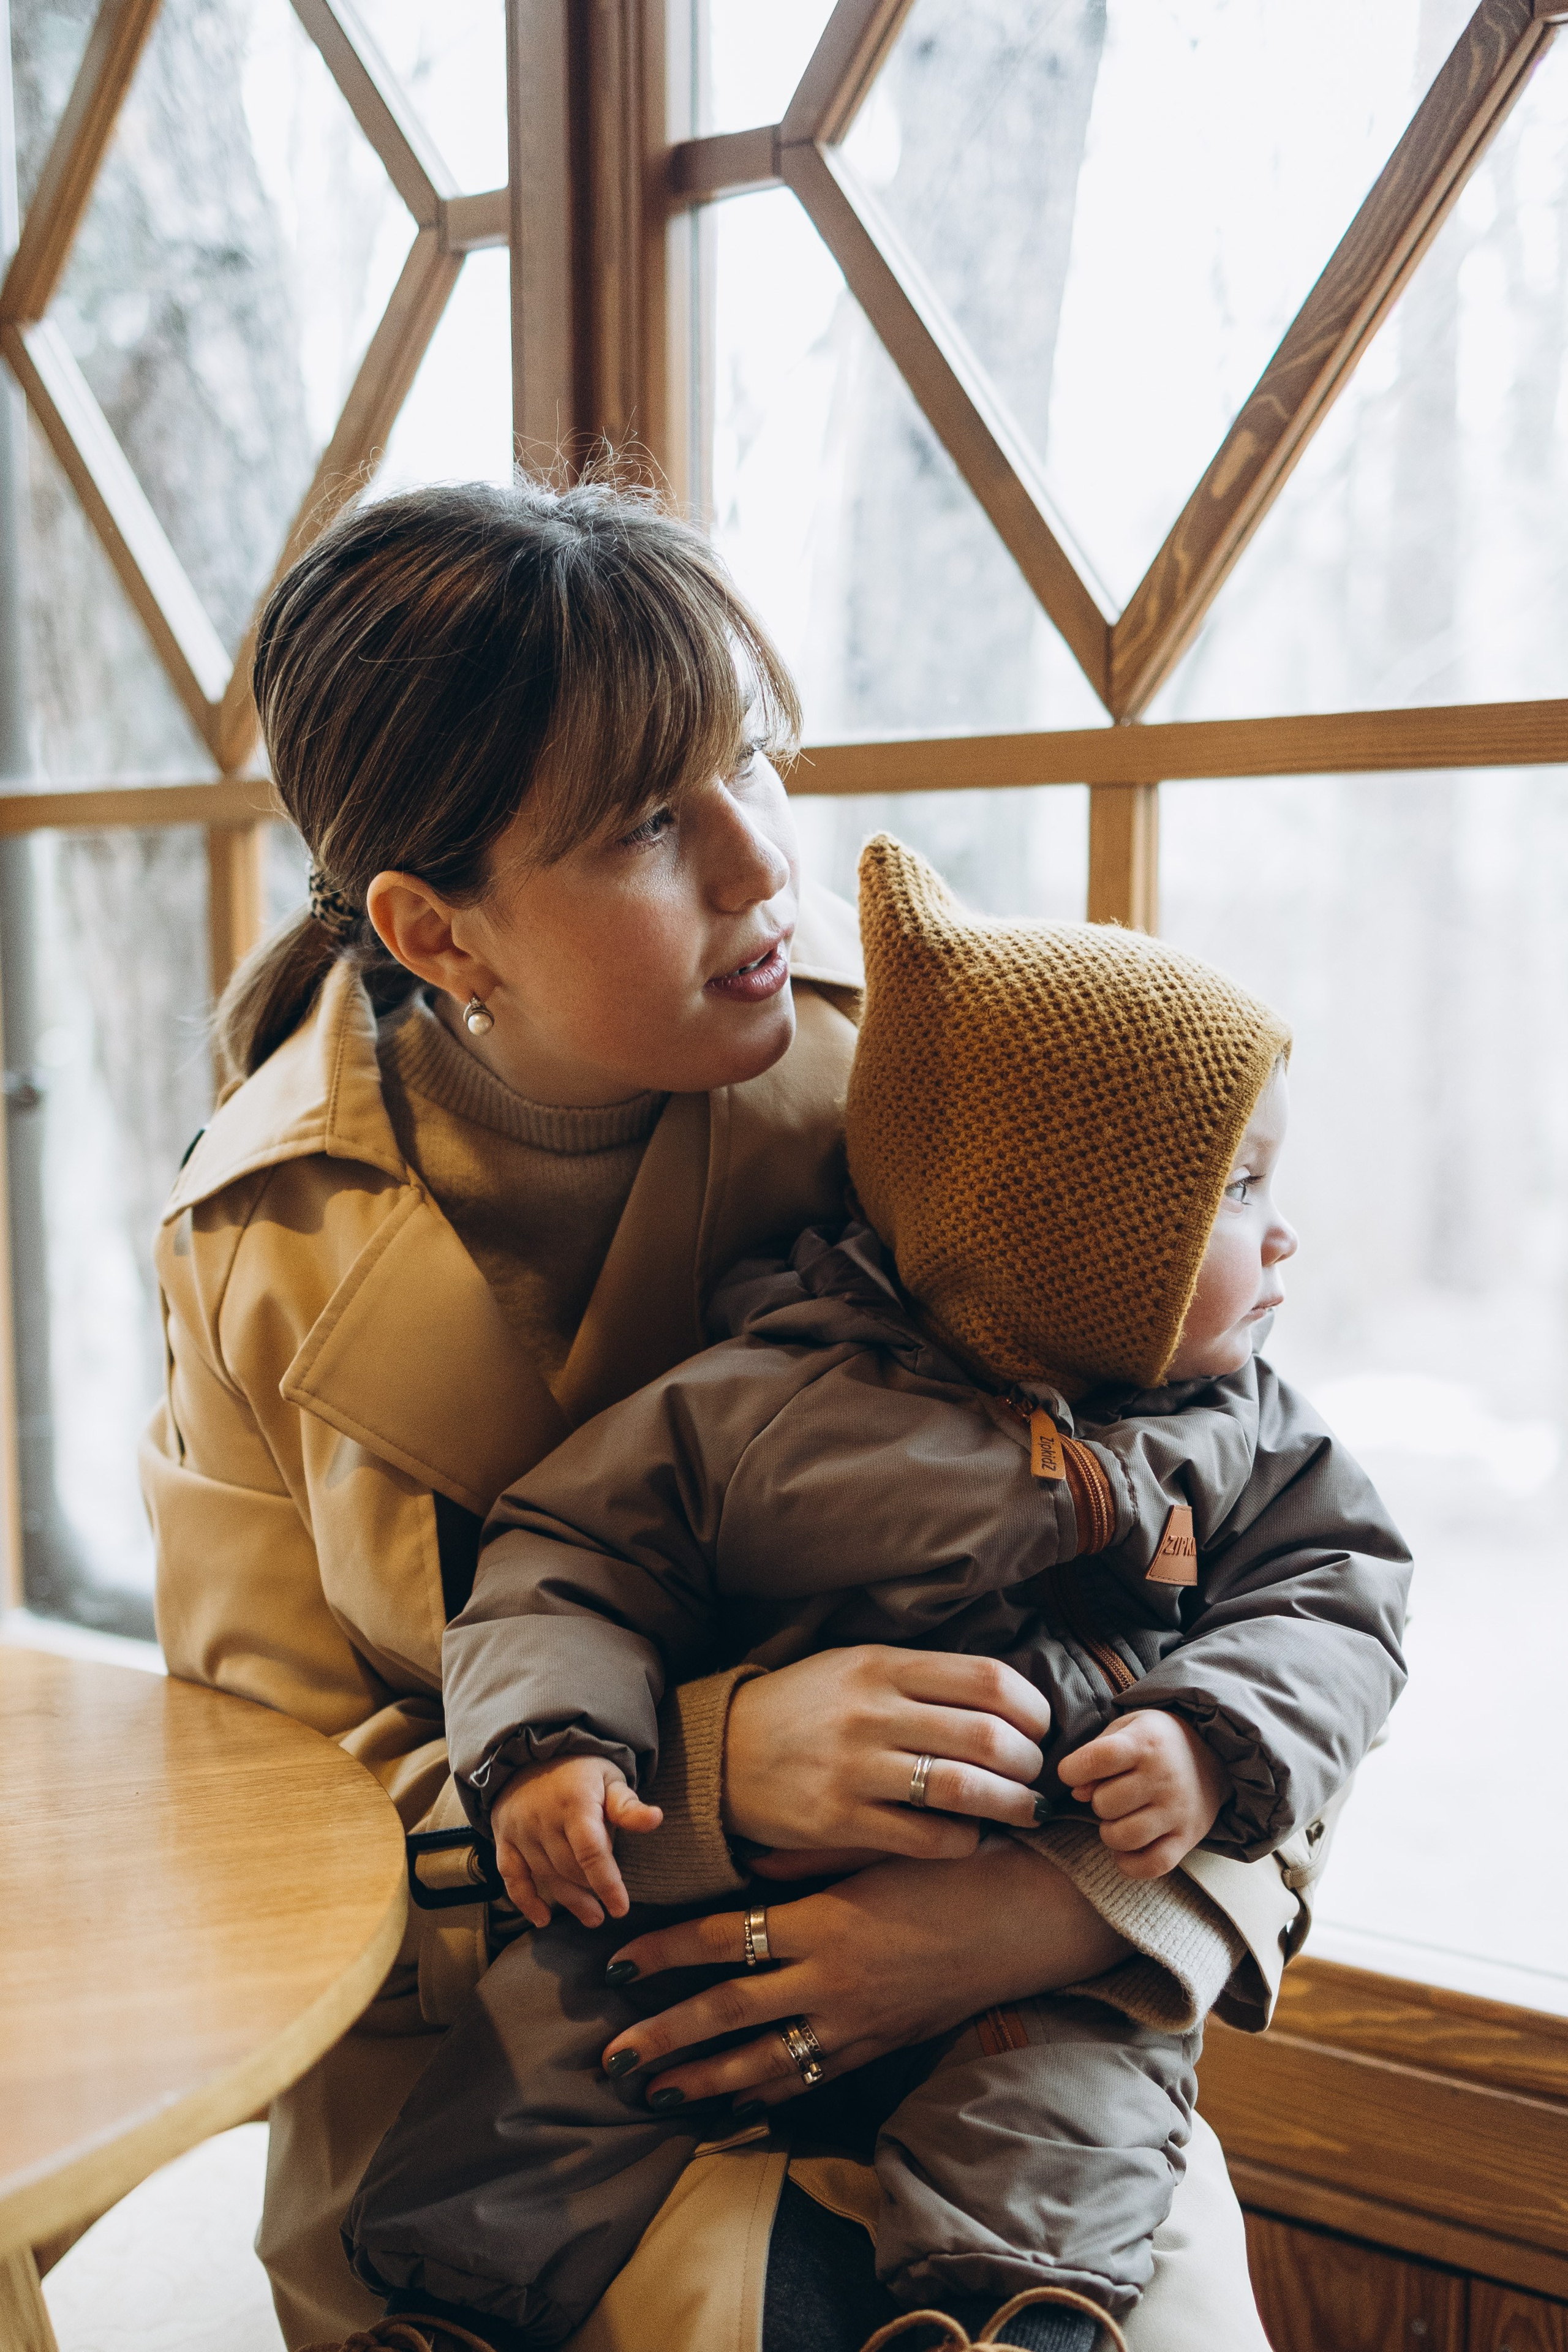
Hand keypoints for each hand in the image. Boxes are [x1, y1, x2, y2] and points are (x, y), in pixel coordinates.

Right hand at [490, 1755, 661, 1929]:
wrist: (531, 1752)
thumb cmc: (580, 1770)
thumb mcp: (609, 1778)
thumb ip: (628, 1805)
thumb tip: (655, 1819)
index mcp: (574, 1803)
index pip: (591, 1851)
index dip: (607, 1883)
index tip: (621, 1908)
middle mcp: (544, 1819)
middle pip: (569, 1868)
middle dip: (590, 1894)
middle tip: (606, 1913)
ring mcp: (521, 1830)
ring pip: (545, 1876)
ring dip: (568, 1901)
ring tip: (591, 1917)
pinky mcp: (504, 1839)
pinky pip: (511, 1876)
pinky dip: (524, 1901)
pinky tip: (542, 1918)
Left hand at [597, 1841, 1130, 2109]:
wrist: (1022, 1918)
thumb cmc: (947, 1869)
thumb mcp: (871, 1850)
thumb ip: (803, 1862)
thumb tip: (743, 1866)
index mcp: (821, 1921)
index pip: (721, 1939)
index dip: (663, 1952)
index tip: (615, 1963)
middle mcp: (829, 1979)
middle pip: (726, 2012)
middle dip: (664, 2036)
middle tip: (610, 2057)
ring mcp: (854, 2022)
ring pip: (763, 2061)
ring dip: (703, 2079)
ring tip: (654, 2092)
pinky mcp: (878, 2047)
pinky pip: (811, 2078)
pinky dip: (768, 2094)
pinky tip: (735, 2105)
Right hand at [723, 1648, 1051, 1859]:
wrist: (718, 1751)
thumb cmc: (805, 1707)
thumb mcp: (856, 1666)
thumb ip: (923, 1677)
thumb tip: (1007, 1699)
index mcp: (881, 1664)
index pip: (988, 1679)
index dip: (1032, 1709)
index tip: (1038, 1728)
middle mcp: (871, 1712)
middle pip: (988, 1736)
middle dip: (1029, 1762)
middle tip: (1035, 1775)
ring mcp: (853, 1768)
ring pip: (964, 1789)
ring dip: (1011, 1805)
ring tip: (1024, 1811)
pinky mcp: (838, 1821)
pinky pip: (927, 1838)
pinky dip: (965, 1841)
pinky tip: (970, 1837)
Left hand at [1056, 1708, 1227, 1878]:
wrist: (1213, 1756)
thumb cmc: (1156, 1742)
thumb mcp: (1125, 1730)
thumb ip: (1095, 1755)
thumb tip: (1077, 1793)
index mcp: (1145, 1743)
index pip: (1097, 1759)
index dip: (1072, 1770)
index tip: (1073, 1773)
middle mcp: (1164, 1777)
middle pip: (1105, 1803)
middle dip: (1097, 1801)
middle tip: (1110, 1794)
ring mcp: (1177, 1810)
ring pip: (1124, 1837)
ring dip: (1110, 1832)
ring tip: (1119, 1819)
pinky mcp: (1187, 1838)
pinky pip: (1152, 1865)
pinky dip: (1130, 1864)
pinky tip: (1126, 1849)